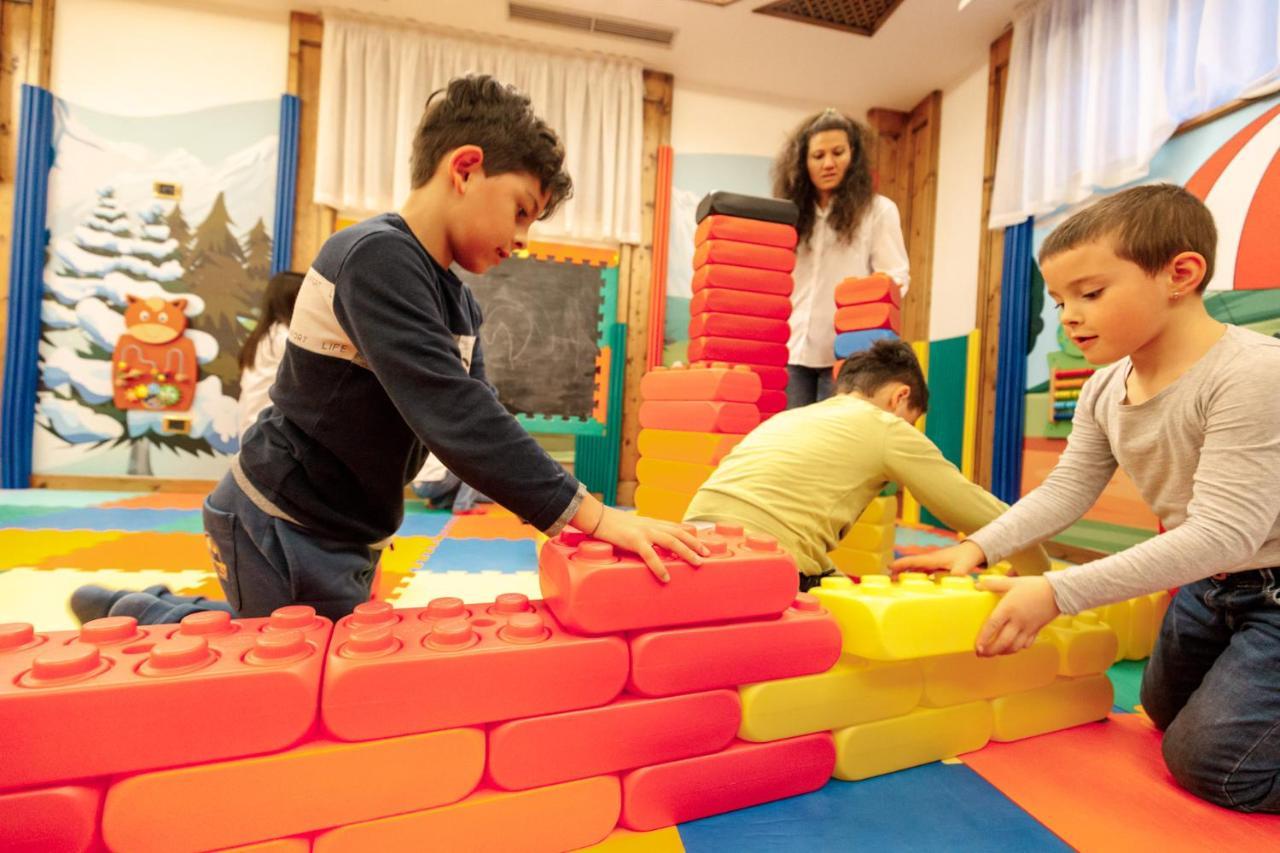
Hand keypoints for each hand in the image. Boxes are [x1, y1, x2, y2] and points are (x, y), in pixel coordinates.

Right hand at [592, 507, 708, 582]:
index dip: (691, 536)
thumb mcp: (634, 527)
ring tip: (697, 563)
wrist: (597, 517)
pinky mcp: (634, 540)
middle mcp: (652, 525)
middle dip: (695, 543)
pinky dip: (660, 566)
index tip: (702, 545)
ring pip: (671, 541)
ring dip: (686, 552)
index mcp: (652, 523)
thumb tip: (654, 548)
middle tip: (707, 554)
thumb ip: (646, 535)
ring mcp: (644, 532)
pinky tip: (666, 577)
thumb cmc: (613, 525)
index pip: (676, 527)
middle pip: (679, 533)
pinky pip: (650, 555)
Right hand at [890, 539, 986, 576]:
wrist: (974, 551)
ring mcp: (932, 563)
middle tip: (888, 579)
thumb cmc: (967, 557)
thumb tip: (951, 582)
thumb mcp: (962, 567)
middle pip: (910, 565)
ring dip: (905, 573)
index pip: (912, 561)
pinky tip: (913, 583)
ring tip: (896, 582)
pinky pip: (922, 571)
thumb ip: (957, 575)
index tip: (888, 568)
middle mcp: (930, 560)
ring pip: (915, 568)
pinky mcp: (936, 567)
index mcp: (932, 559)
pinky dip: (915, 575)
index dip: (900, 564)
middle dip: (898, 570)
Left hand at [974, 575, 1059, 655]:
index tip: (977, 646)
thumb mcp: (1012, 582)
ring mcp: (1028, 628)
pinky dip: (1017, 648)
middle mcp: (1017, 621)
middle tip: (981, 654)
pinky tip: (1011, 647)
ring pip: (1014, 647)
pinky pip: (1026, 644)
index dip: (983, 638)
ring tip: (994, 652)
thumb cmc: (1034, 586)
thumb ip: (994, 584)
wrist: (1059, 592)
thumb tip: (978, 585)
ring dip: (1003, 652)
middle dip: (991, 651)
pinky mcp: (1036, 631)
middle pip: (1002, 642)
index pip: (992, 626)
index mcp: (1008, 608)